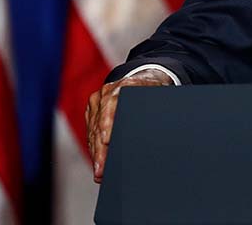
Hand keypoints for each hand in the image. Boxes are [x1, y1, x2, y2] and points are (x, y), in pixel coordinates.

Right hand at [85, 68, 174, 182]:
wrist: (145, 78)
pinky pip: (91, 131)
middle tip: (101, 170)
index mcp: (127, 85)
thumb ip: (156, 109)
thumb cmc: (155, 91)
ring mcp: (98, 100)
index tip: (107, 140)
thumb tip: (160, 130)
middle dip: (100, 149)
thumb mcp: (160, 96)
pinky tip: (98, 162)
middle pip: (100, 123)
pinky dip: (95, 147)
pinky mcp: (93, 109)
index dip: (108, 123)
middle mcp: (108, 91)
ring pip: (94, 130)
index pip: (113, 105)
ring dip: (96, 153)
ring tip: (100, 172)